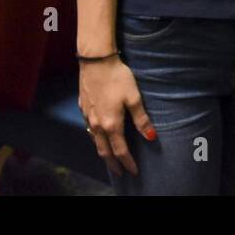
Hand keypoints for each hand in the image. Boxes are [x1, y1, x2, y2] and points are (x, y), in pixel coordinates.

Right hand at [79, 57, 156, 176]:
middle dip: (112, 164)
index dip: (128, 163)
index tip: (133, 172)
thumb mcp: (134, 97)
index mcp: (111, 124)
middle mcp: (97, 124)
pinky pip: (88, 129)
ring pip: (95, 141)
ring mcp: (87, 116)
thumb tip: (152, 137)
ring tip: (109, 158)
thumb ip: (141, 119)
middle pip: (104, 151)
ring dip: (103, 152)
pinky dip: (95, 138)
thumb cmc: (117, 77)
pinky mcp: (83, 107)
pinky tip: (98, 135)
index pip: (120, 151)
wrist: (95, 61)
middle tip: (119, 173)